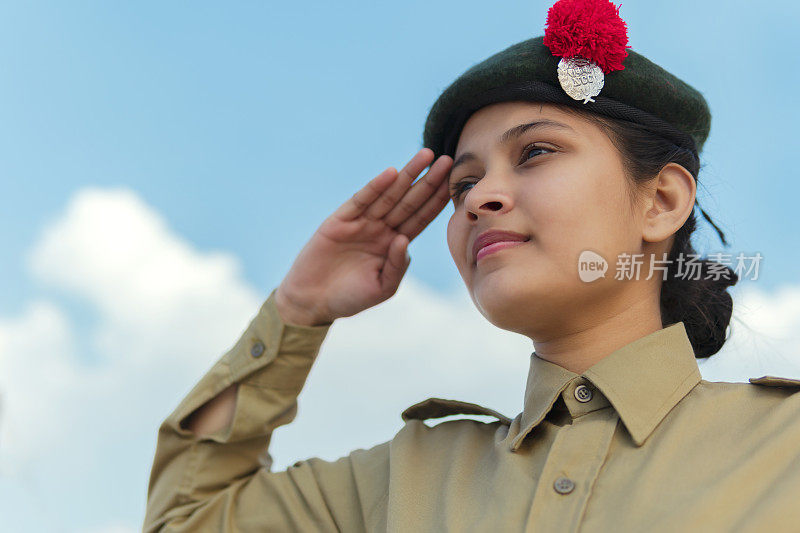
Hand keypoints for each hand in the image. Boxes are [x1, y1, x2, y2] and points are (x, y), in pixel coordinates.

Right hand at [274, 148, 452, 326]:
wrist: (313, 301)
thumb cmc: (350, 298)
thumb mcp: (382, 287)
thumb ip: (397, 265)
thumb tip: (404, 238)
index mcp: (394, 244)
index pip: (420, 218)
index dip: (436, 201)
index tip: (454, 183)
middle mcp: (381, 229)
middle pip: (409, 201)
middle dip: (428, 181)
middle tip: (447, 160)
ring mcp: (361, 223)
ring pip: (389, 195)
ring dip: (407, 175)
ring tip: (426, 156)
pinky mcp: (339, 221)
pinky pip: (361, 201)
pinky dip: (375, 187)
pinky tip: (391, 173)